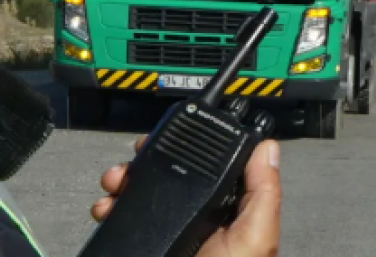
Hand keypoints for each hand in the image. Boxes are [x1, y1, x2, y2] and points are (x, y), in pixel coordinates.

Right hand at [92, 135, 281, 256]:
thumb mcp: (255, 239)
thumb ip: (262, 193)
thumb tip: (269, 146)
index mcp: (227, 212)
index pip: (210, 166)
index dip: (192, 145)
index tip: (173, 132)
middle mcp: (197, 218)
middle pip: (169, 174)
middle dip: (147, 161)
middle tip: (134, 157)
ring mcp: (168, 231)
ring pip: (141, 193)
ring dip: (123, 180)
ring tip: (113, 182)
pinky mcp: (143, 243)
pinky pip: (123, 218)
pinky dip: (111, 207)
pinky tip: (106, 207)